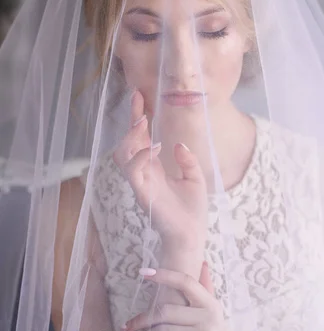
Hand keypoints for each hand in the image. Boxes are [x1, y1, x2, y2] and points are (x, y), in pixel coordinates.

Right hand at [113, 90, 207, 250]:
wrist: (192, 234)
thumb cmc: (192, 209)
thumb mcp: (195, 177)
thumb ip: (187, 159)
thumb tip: (177, 144)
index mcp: (153, 167)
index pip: (140, 138)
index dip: (137, 117)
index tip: (140, 96)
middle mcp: (143, 173)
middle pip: (126, 142)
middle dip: (130, 121)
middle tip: (139, 102)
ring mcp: (140, 183)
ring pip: (122, 155)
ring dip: (131, 136)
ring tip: (144, 121)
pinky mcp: (142, 193)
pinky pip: (133, 171)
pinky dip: (141, 156)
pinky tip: (155, 147)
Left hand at [122, 262, 241, 330]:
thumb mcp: (213, 315)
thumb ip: (206, 290)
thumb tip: (202, 263)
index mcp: (211, 304)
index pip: (186, 282)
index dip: (164, 275)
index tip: (143, 271)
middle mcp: (209, 317)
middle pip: (166, 311)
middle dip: (142, 319)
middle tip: (126, 326)